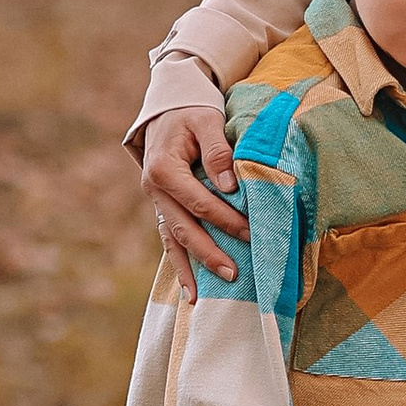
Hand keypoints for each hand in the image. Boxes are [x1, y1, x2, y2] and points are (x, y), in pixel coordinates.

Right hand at [140, 96, 249, 291]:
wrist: (167, 109)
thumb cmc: (191, 112)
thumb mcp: (206, 120)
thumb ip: (218, 150)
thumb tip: (231, 186)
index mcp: (164, 168)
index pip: (199, 202)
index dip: (226, 219)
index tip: (251, 232)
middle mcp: (154, 189)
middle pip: (184, 228)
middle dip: (209, 253)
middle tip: (234, 274)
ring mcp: (156, 201)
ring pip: (173, 240)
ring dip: (190, 267)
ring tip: (204, 296)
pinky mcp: (163, 207)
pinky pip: (169, 239)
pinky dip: (179, 264)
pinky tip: (190, 291)